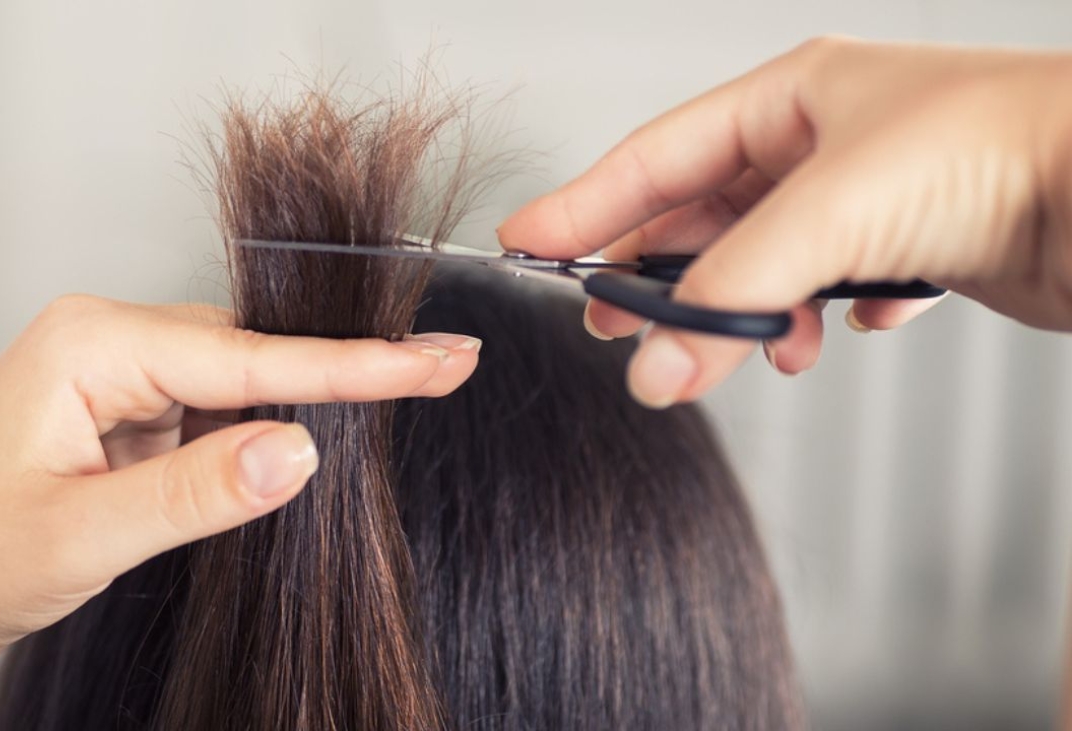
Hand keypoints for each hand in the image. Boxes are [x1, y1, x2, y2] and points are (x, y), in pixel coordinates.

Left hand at [0, 295, 478, 728]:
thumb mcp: (80, 534)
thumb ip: (195, 491)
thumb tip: (301, 452)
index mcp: (92, 345)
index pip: (251, 357)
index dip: (355, 365)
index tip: (436, 359)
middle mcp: (108, 343)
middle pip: (255, 353)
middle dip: (347, 372)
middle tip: (446, 370)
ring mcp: (117, 378)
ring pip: (240, 381)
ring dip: (302, 406)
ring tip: (398, 398)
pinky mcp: (124, 414)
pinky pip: (213, 410)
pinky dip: (259, 434)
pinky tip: (298, 449)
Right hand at [499, 37, 1071, 406]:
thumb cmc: (1000, 151)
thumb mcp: (829, 212)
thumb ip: (730, 294)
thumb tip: (655, 366)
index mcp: (793, 98)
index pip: (657, 154)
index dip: (586, 202)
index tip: (527, 242)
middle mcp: (824, 143)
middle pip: (707, 218)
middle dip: (667, 279)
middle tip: (622, 327)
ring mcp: (869, 196)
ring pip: (767, 265)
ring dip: (749, 316)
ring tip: (749, 352)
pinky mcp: (913, 247)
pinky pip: (834, 291)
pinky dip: (822, 321)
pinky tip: (839, 330)